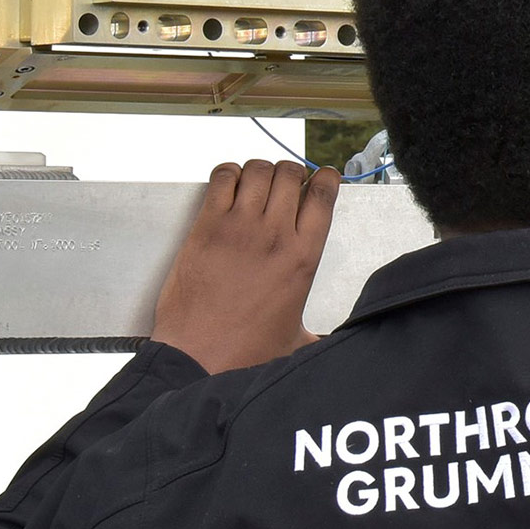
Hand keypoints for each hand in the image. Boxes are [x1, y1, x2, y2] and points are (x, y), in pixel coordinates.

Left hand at [151, 160, 339, 374]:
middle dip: (290, 173)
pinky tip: (229, 184)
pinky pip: (222, 179)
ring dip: (260, 171)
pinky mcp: (206, 227)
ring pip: (258, 171)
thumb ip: (319, 333)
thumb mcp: (298, 338)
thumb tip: (331, 344)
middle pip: (290, 174)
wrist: (199, 357)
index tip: (320, 179)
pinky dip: (228, 173)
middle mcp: (275, 235)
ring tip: (256, 182)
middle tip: (284, 183)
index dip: (324, 178)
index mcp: (303, 257)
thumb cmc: (245, 351)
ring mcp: (239, 228)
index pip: (323, 195)